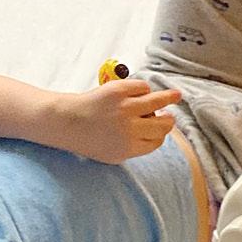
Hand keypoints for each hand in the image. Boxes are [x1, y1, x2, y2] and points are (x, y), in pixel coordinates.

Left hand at [56, 80, 180, 162]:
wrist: (65, 122)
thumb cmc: (88, 138)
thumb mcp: (112, 154)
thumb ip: (135, 147)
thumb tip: (160, 134)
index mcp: (128, 148)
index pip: (157, 141)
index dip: (161, 135)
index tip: (162, 129)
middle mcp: (129, 129)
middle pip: (162, 124)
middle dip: (168, 120)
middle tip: (170, 116)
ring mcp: (124, 108)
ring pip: (157, 101)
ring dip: (169, 98)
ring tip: (177, 95)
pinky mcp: (118, 90)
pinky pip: (142, 88)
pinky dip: (143, 89)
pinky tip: (142, 92)